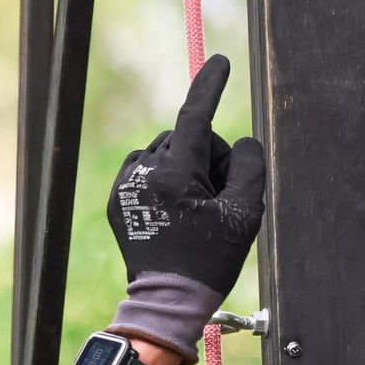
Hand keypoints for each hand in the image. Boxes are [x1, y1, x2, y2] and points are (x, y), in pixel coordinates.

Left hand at [107, 57, 263, 300]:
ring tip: (196, 209)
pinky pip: (146, 170)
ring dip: (185, 167)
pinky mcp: (116, 200)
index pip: (196, 117)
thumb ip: (249, 166)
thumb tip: (239, 143)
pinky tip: (174, 210)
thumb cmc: (210, 260)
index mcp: (174, 175)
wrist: (167, 302)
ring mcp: (125, 186)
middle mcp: (143, 174)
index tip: (219, 62)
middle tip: (219, 199)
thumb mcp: (245, 213)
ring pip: (166, 152)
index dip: (210, 86)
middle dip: (209, 158)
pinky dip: (164, 179)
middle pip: (187, 139)